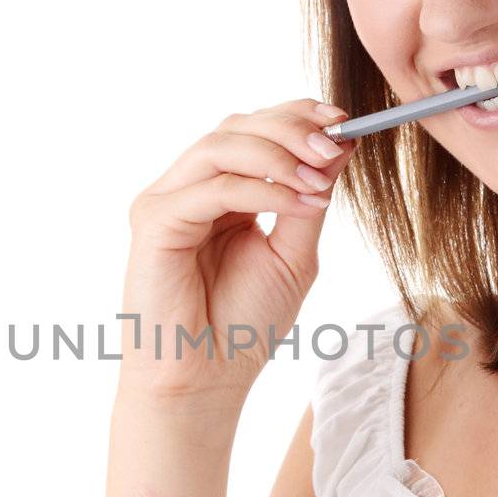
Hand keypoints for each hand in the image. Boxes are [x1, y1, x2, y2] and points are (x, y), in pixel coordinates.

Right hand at [118, 99, 355, 401]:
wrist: (206, 379)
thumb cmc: (244, 324)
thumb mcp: (294, 253)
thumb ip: (310, 198)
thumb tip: (340, 146)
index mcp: (220, 192)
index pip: (253, 132)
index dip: (296, 118)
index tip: (343, 122)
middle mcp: (189, 189)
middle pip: (235, 126)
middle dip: (290, 129)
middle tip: (333, 144)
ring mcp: (167, 202)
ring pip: (220, 145)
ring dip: (277, 155)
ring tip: (318, 180)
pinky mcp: (154, 221)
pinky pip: (212, 188)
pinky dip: (261, 190)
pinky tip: (299, 205)